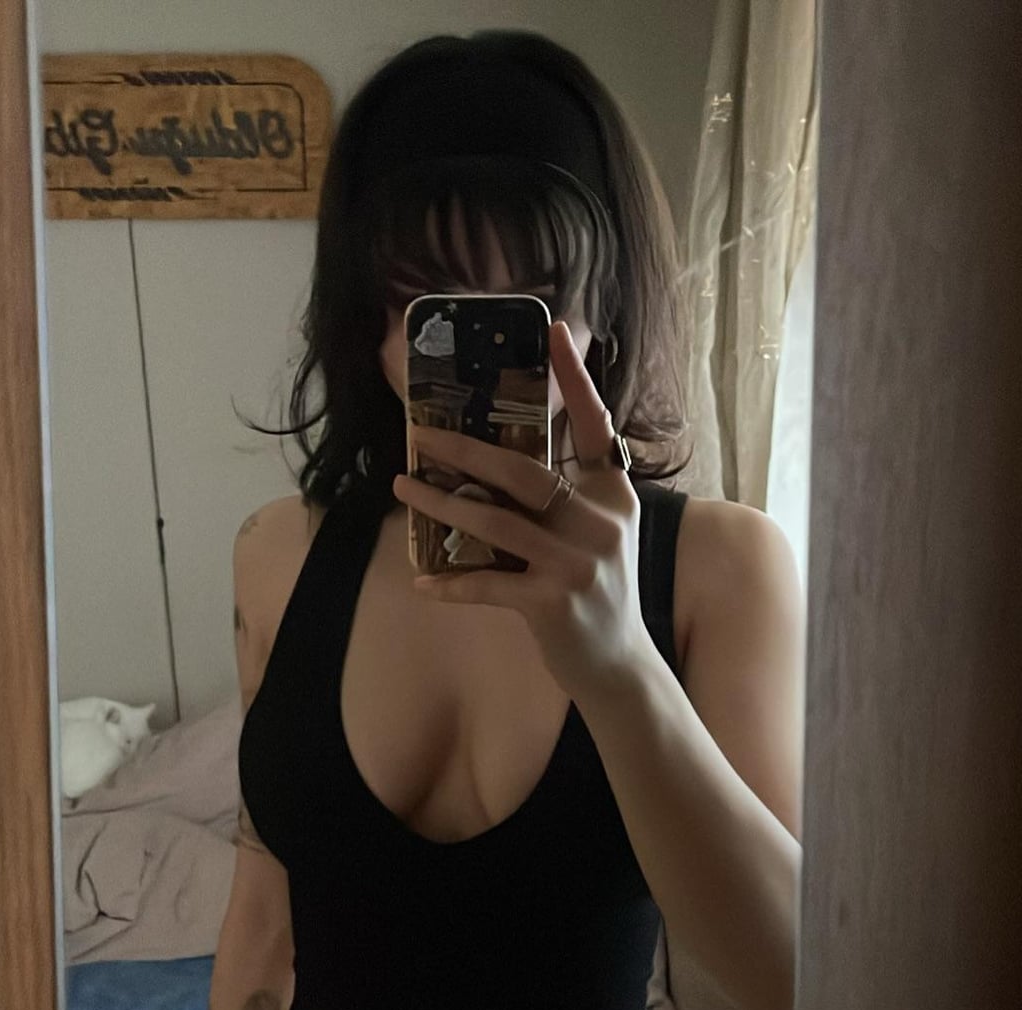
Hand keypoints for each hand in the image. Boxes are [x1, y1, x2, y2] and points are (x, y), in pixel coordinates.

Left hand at [391, 320, 653, 702]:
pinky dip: (450, 583)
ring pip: (497, 522)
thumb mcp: (598, 533)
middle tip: (421, 436)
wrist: (618, 666)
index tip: (555, 332)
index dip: (576, 380)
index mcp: (614, 495)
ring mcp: (578, 564)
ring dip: (442, 504)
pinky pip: (487, 585)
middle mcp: (601, 523)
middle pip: (525, 472)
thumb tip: (502, 456)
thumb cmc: (597, 591)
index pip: (595, 427)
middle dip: (466, 451)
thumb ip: (569, 494)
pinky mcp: (553, 604)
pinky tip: (421, 580)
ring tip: (403, 485)